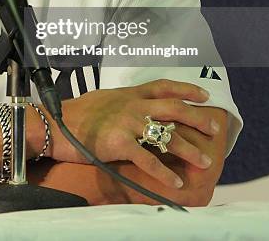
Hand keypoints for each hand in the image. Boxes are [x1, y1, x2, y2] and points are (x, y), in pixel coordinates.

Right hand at [43, 79, 220, 189]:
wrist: (53, 123)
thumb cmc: (76, 114)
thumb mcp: (104, 100)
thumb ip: (123, 102)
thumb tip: (137, 107)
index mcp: (128, 94)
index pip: (162, 86)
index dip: (185, 89)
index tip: (203, 95)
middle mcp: (131, 105)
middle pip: (172, 108)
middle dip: (197, 118)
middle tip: (214, 128)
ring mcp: (126, 123)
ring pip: (166, 134)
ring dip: (188, 149)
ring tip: (204, 161)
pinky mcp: (118, 142)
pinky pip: (147, 159)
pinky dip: (164, 173)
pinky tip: (176, 182)